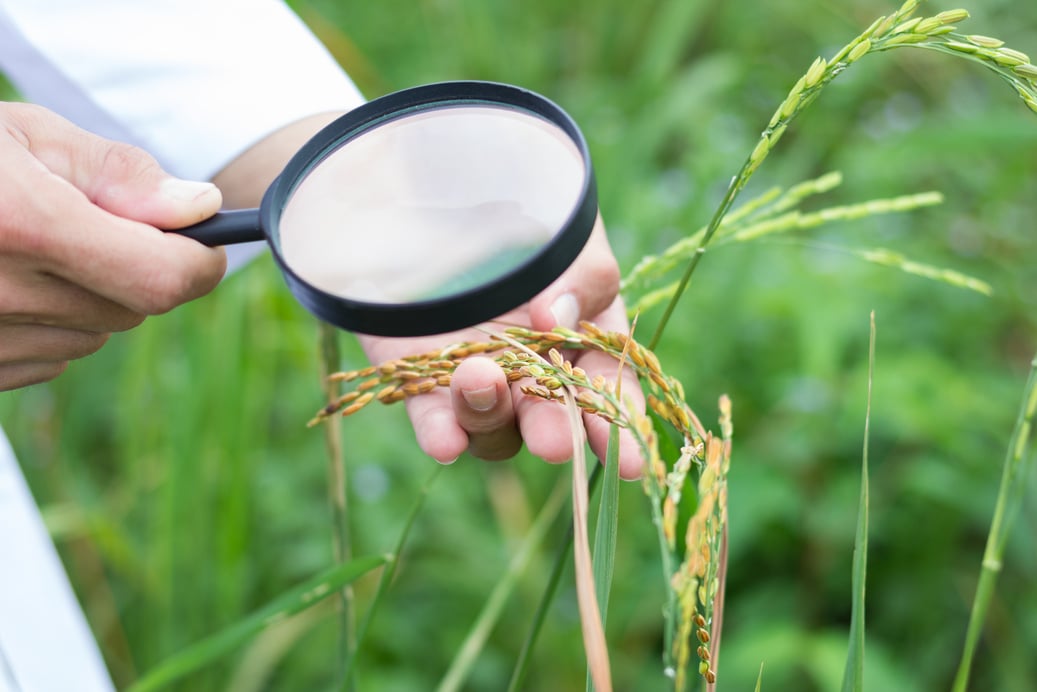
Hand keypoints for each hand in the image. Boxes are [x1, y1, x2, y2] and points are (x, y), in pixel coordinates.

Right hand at [0, 103, 226, 390]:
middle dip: (138, 269)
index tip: (203, 245)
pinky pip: (48, 359)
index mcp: (21, 223)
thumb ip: (116, 173)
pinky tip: (5, 283)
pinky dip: (48, 325)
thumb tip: (199, 208)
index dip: (197, 263)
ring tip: (32, 249)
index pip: (160, 278)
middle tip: (95, 225)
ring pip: (93, 336)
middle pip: (134, 309)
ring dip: (90, 297)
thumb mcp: (22, 136)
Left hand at [358, 217, 645, 479]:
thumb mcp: (569, 233)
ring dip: (490, 413)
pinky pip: (433, 417)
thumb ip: (579, 278)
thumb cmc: (523, 204)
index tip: (629, 463)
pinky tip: (444, 442)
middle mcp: (534, 369)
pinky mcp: (422, 376)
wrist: (435, 178)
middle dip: (553, 431)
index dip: (618, 427)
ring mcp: (480, 377)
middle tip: (553, 440)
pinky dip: (440, 432)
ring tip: (479, 376)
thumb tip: (556, 321)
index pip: (608, 391)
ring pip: (492, 426)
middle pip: (549, 419)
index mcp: (584, 338)